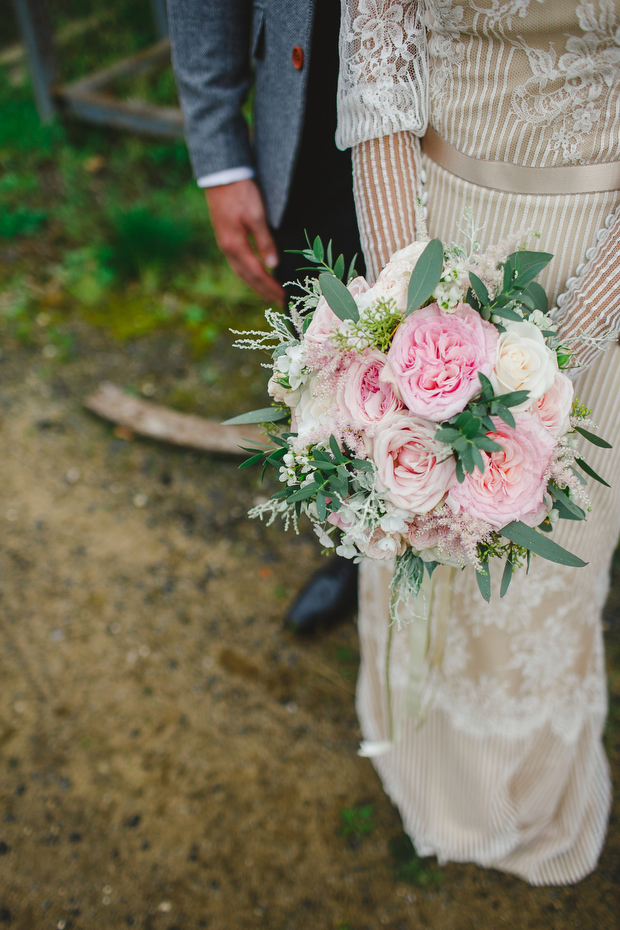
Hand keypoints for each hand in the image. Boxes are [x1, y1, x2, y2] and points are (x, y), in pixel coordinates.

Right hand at [205, 179, 285, 305]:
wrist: (221, 175)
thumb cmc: (241, 193)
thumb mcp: (257, 216)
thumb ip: (265, 241)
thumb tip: (273, 265)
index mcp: (236, 245)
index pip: (258, 273)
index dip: (271, 286)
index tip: (283, 297)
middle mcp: (228, 248)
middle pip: (247, 277)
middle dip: (263, 290)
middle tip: (277, 302)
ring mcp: (224, 243)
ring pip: (240, 271)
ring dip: (254, 284)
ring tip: (267, 293)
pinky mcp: (225, 237)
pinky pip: (237, 263)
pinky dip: (247, 273)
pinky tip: (253, 273)